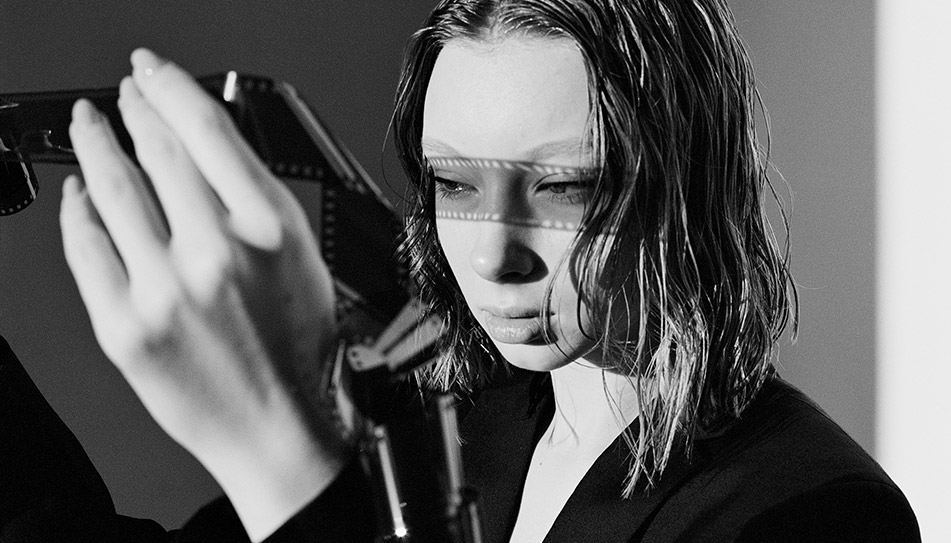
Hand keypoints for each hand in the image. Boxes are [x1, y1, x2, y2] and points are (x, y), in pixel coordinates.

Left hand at [60, 49, 347, 540]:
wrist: (279, 426)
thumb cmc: (299, 350)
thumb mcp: (300, 257)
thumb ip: (253, 201)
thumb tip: (204, 150)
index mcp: (268, 230)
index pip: (206, 132)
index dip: (170, 88)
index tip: (152, 70)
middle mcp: (213, 254)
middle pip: (157, 154)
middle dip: (134, 111)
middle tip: (123, 94)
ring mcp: (162, 291)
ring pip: (113, 191)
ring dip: (96, 146)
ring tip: (89, 125)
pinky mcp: (124, 327)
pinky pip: (86, 251)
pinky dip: (77, 214)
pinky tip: (79, 195)